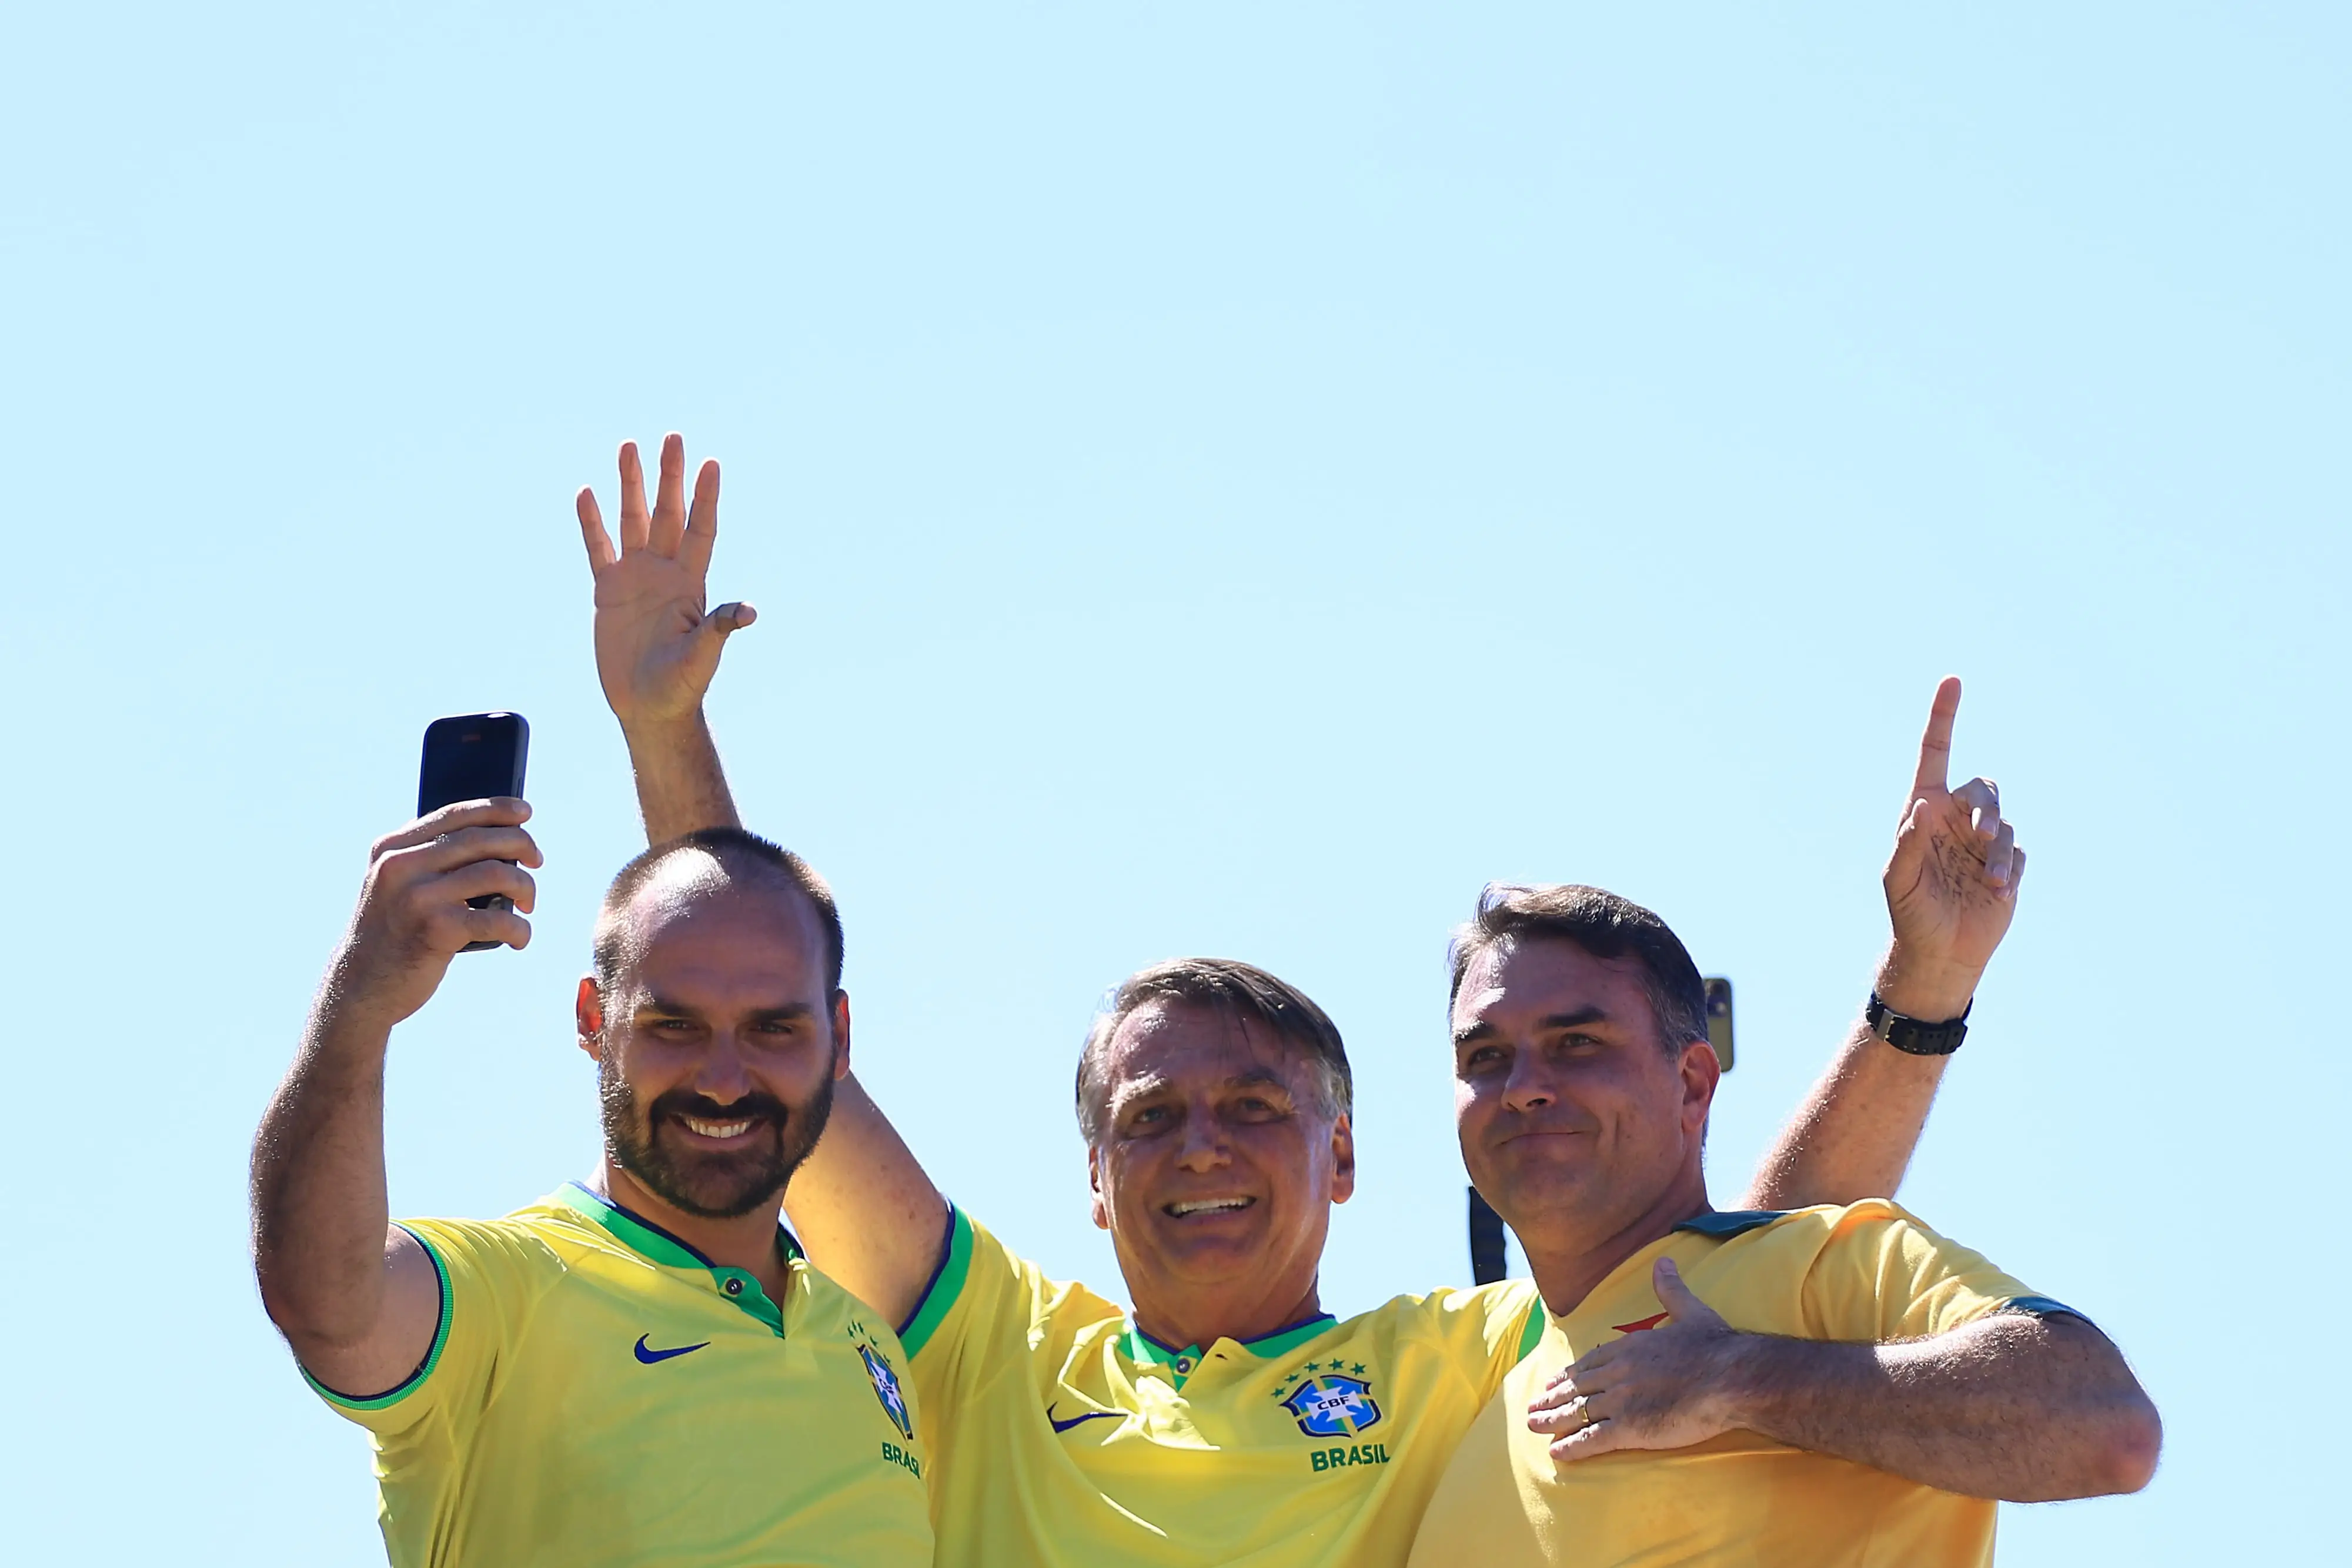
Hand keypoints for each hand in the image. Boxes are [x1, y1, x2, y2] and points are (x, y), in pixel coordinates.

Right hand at [325, 800, 541, 1030]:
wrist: (360, 987)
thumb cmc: (392, 934)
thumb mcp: (395, 885)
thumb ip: (427, 858)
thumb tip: (495, 836)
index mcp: (391, 848)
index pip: (454, 814)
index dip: (496, 808)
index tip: (525, 812)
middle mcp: (401, 866)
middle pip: (481, 839)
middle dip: (521, 844)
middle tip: (537, 861)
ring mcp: (418, 897)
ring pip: (496, 872)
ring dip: (525, 886)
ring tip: (528, 904)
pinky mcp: (436, 930)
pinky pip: (498, 920)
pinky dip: (520, 929)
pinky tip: (520, 938)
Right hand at [577, 433, 755, 727]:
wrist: (649, 707)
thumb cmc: (681, 686)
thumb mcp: (702, 657)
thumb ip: (719, 629)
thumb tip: (749, 611)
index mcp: (692, 583)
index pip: (701, 529)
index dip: (705, 498)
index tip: (711, 463)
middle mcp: (665, 572)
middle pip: (667, 513)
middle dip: (670, 476)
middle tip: (673, 436)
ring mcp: (636, 578)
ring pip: (632, 521)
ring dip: (631, 485)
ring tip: (629, 447)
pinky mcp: (608, 591)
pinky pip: (598, 548)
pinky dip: (592, 522)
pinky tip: (588, 492)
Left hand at [1529, 1257, 1746, 1461]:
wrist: (1731, 1377)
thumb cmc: (1716, 1347)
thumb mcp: (1691, 1311)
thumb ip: (1671, 1289)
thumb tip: (1663, 1260)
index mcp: (1630, 1348)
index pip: (1591, 1363)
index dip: (1570, 1374)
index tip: (1553, 1380)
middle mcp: (1618, 1373)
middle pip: (1576, 1387)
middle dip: (1552, 1397)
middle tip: (1533, 1405)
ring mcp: (1621, 1401)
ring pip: (1577, 1412)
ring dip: (1551, 1420)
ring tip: (1532, 1425)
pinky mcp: (1630, 1428)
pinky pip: (1592, 1439)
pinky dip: (1571, 1446)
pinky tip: (1556, 1453)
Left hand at [1877, 677, 2022, 1019]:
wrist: (1940, 952)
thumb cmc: (1910, 913)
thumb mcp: (1899, 880)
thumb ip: (1908, 843)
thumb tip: (1924, 805)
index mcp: (1924, 813)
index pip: (1935, 755)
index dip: (1943, 718)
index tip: (1952, 680)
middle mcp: (1956, 820)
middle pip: (1983, 788)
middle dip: (1986, 807)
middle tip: (1981, 834)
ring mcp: (1983, 842)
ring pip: (2004, 822)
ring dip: (1998, 847)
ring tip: (1989, 878)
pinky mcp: (2006, 865)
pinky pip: (2017, 852)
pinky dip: (2008, 868)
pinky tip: (1995, 891)